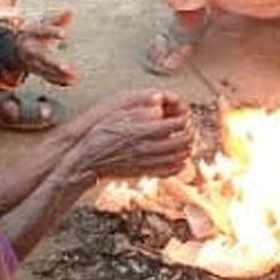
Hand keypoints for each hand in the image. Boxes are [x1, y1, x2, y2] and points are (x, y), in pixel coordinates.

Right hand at [15, 11, 77, 86]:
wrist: (17, 48)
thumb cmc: (36, 33)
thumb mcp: (44, 24)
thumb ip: (57, 20)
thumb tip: (71, 12)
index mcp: (32, 34)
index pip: (42, 32)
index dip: (52, 32)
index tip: (63, 33)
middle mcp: (30, 50)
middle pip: (41, 57)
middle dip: (52, 63)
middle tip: (65, 66)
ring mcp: (32, 63)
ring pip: (44, 70)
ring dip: (58, 74)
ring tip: (73, 76)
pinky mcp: (37, 71)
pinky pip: (48, 78)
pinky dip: (59, 81)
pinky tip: (72, 81)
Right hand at [71, 90, 193, 179]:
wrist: (88, 160)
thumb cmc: (100, 135)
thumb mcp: (118, 114)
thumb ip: (140, 110)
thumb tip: (158, 107)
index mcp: (144, 131)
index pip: (176, 124)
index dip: (184, 118)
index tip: (184, 114)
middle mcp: (148, 148)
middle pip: (182, 141)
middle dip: (190, 133)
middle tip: (190, 128)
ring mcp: (148, 162)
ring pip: (180, 157)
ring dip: (188, 148)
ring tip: (187, 141)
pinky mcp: (145, 172)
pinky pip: (170, 171)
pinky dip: (180, 164)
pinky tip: (179, 158)